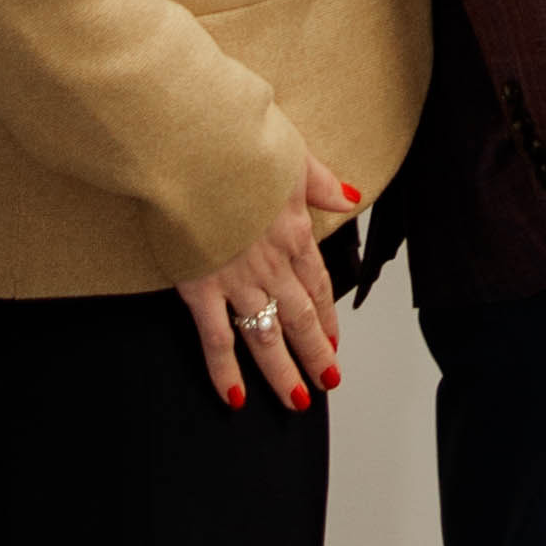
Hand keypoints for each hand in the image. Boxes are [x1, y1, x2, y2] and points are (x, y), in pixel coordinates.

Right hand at [178, 163, 360, 408]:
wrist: (196, 148)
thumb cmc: (240, 144)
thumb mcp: (294, 155)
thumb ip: (321, 183)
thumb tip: (350, 196)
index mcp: (294, 232)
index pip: (319, 283)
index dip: (328, 314)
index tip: (334, 338)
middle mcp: (272, 264)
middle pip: (301, 318)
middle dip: (316, 353)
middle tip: (327, 381)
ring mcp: (237, 280)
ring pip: (267, 337)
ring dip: (284, 372)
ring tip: (296, 401)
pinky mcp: (201, 288)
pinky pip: (216, 340)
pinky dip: (225, 372)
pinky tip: (234, 397)